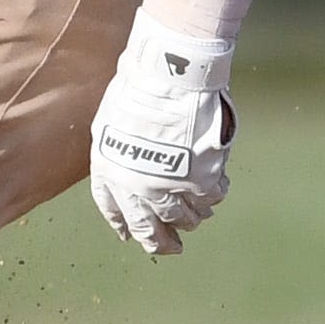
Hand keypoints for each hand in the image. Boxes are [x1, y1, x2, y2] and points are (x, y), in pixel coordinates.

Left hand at [90, 12, 235, 255]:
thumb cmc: (141, 87)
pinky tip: (215, 188)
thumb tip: (131, 163)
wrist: (170, 75)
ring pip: (184, 218)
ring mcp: (170, 187)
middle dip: (162, 242)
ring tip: (198, 212)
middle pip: (150, 230)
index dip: (125, 226)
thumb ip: (120, 150)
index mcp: (109, 172)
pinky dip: (214, 196)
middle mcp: (135, 188)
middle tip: (173, 247)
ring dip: (191, 217)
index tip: (132, 235)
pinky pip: (212, 199)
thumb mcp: (111, 121)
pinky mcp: (201, 179)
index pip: (115, 211)